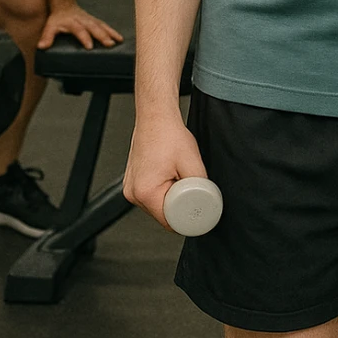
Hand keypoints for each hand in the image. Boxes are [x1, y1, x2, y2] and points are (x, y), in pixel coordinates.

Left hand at [37, 4, 124, 49]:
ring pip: (101, 25)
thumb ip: (47, 36)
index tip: (90, 47)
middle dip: (102, 36)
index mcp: (72, 22)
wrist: (64, 4)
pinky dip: (112, 31)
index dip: (84, 38)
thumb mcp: (50, 26)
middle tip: (109, 44)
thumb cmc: (57, 18)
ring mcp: (90, 20)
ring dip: (110, 33)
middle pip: (94, 27)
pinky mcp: (95, 21)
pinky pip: (105, 25)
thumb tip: (41, 47)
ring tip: (118, 41)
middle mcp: (83, 20)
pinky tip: (119, 38)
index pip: (79, 30)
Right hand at [123, 115, 208, 230]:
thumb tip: (207, 201)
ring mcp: (131, 187)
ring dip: (171, 197)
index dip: (186, 220)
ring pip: (157, 205)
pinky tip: (170, 174)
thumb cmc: (168, 134)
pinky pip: (152, 194)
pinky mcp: (133, 182)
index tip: (198, 215)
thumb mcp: (193, 162)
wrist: (155, 116)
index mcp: (145, 192)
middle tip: (191, 188)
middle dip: (179, 207)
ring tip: (178, 175)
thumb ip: (201, 186)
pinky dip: (163, 190)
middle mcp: (133, 193)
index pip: (169, 221)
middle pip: (162, 215)